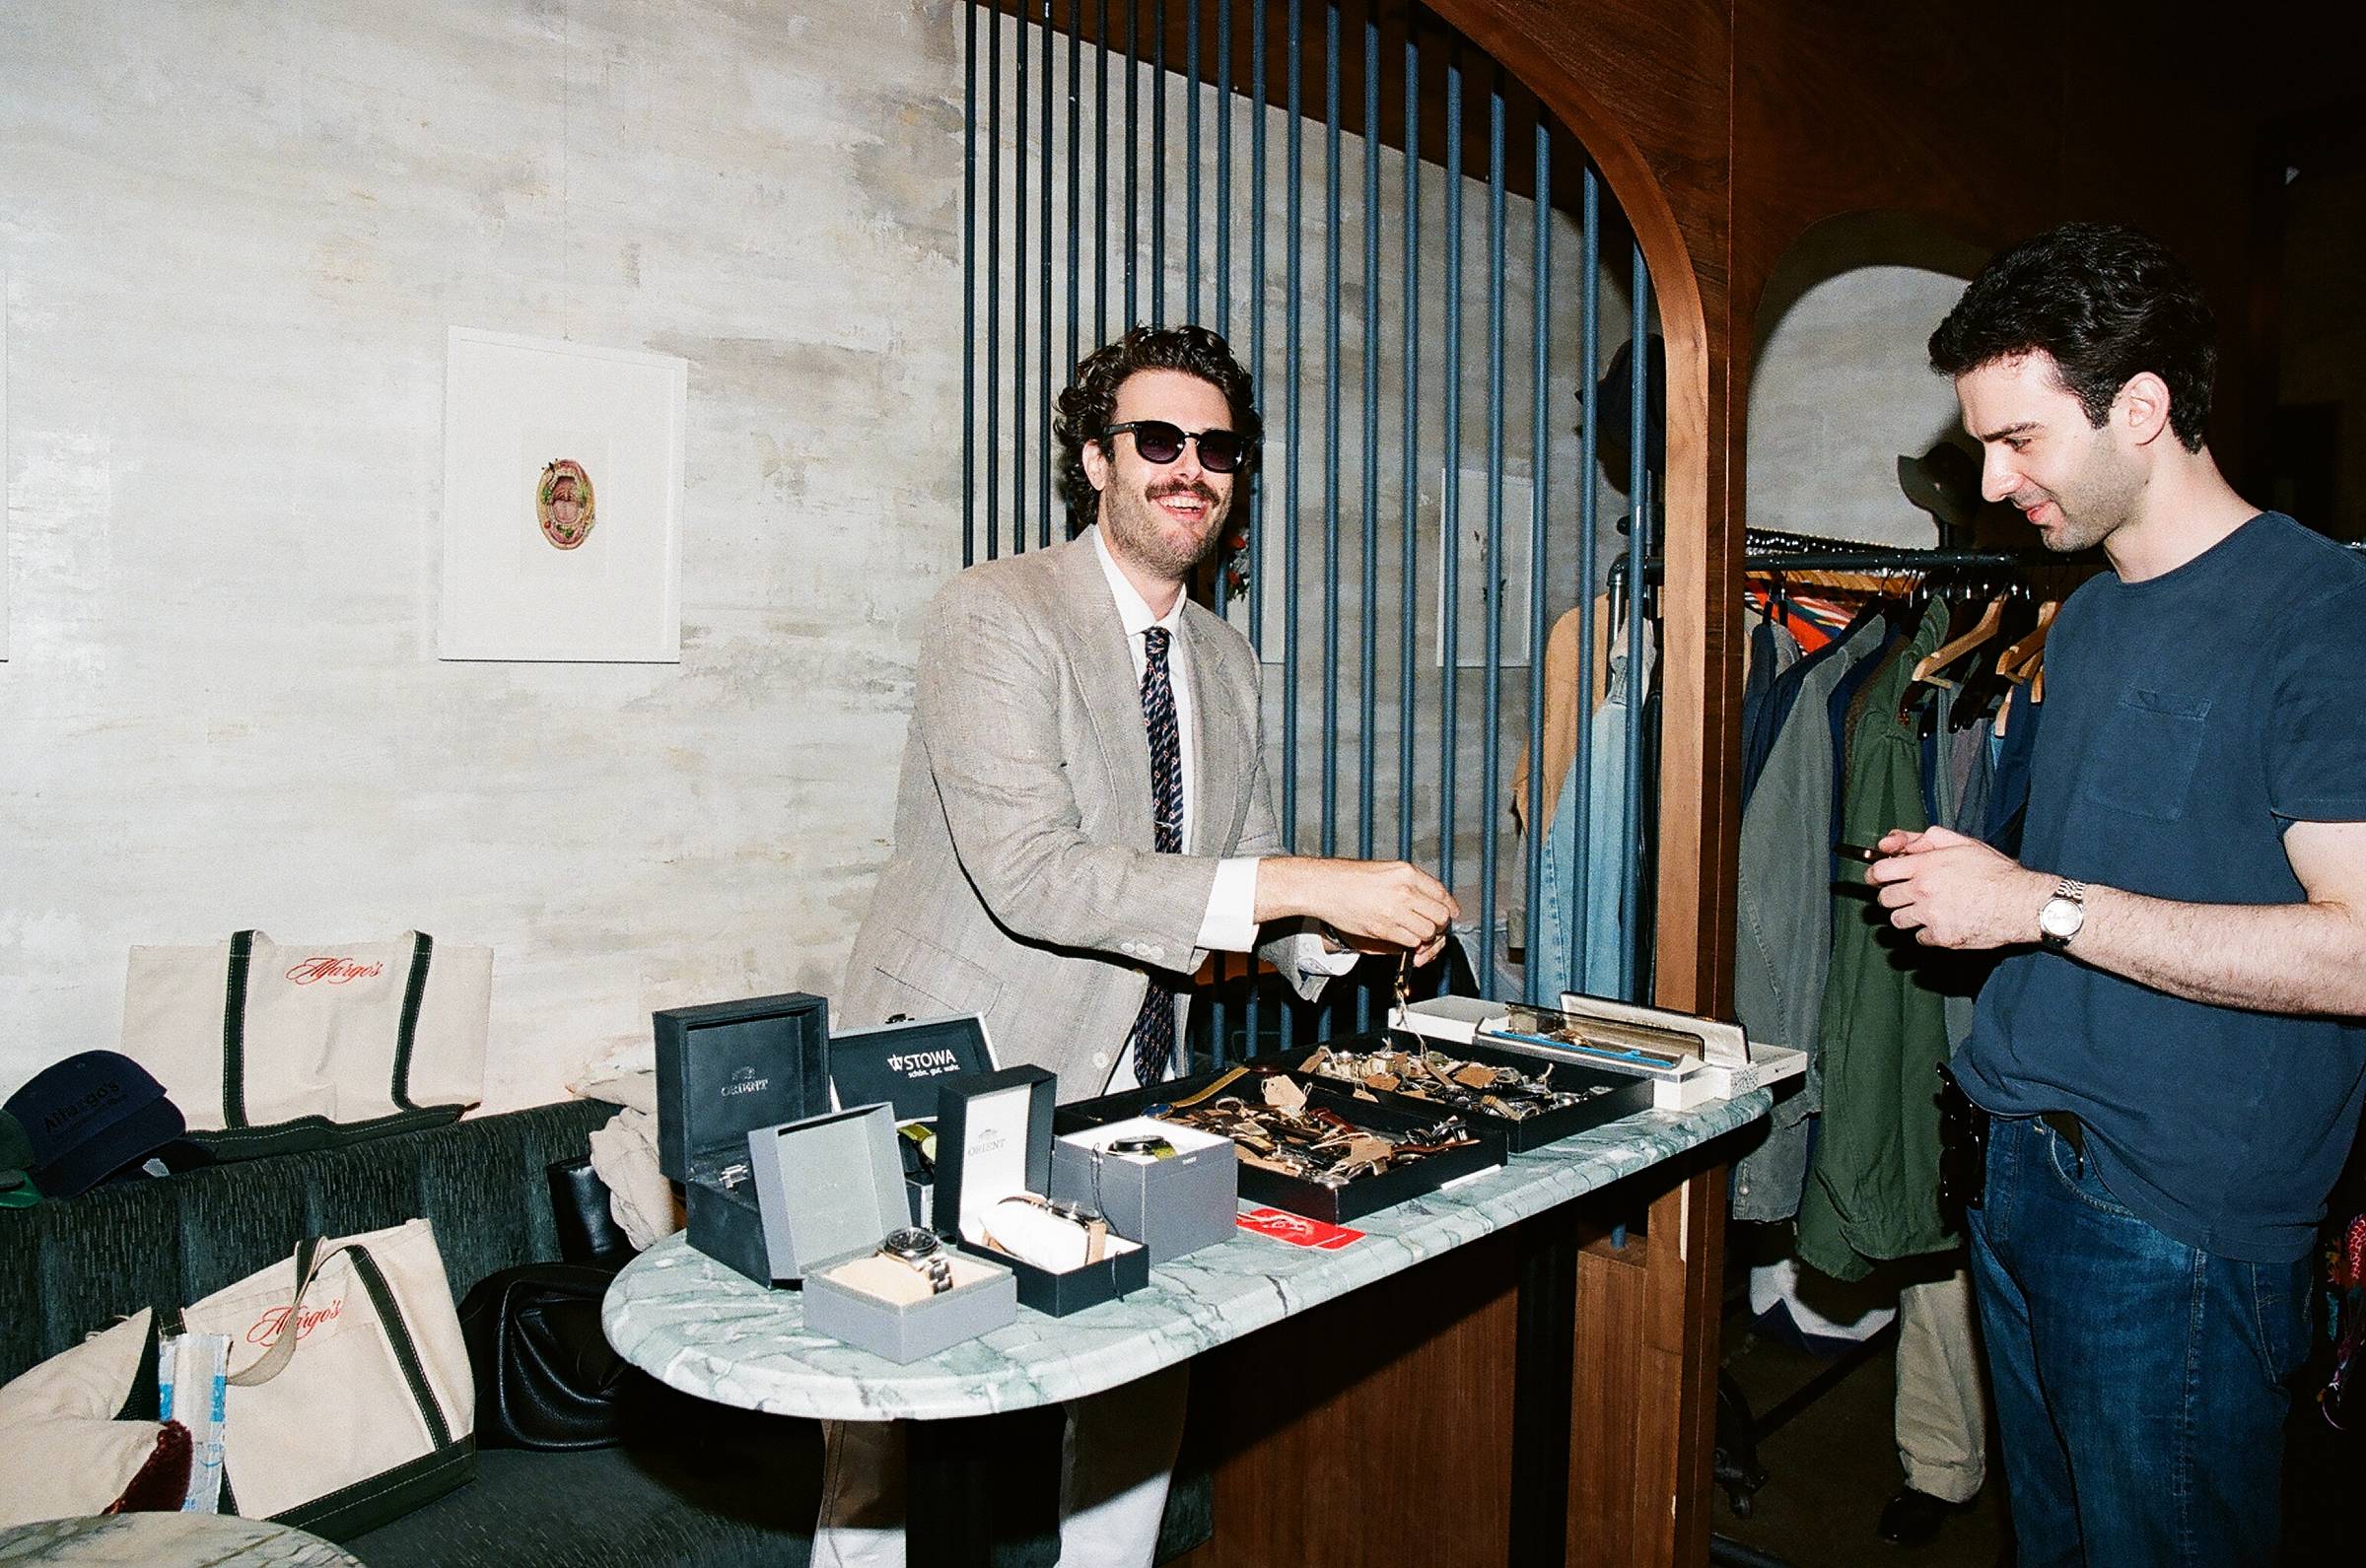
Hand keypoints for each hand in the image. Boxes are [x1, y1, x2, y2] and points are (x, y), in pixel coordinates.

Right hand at [1259, 857, 1458, 959]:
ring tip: (1414, 932)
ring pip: (1428, 932)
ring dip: (1424, 936)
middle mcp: (1405, 890)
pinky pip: (1410, 941)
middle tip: (1431, 927)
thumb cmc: (1350, 877)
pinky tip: (1402, 937)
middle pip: (1441, 915)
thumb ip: (1411, 883)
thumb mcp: (1386, 870)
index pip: (1442, 893)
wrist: (1325, 886)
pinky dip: (1410, 943)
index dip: (1449, 907)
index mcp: (1407, 872)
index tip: (1449, 913)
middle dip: (1439, 925)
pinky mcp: (1384, 928)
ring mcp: (1395, 910)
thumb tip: (1432, 899)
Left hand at [1865, 825, 2051, 949]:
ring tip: (1925, 909)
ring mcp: (1931, 916)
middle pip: (1884, 899)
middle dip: (1891, 895)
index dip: (1875, 874)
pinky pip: (1919, 937)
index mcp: (1925, 866)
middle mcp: (1923, 892)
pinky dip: (1926, 932)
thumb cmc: (1995, 871)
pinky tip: (1942, 922)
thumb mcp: (1962, 843)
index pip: (1879, 872)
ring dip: (1906, 915)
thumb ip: (1923, 838)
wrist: (2022, 902)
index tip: (1877, 877)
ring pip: (1897, 921)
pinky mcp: (1942, 937)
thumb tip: (1891, 842)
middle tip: (1905, 893)